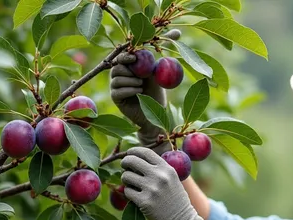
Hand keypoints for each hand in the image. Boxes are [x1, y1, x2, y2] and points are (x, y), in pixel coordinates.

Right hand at [110, 30, 180, 154]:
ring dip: (132, 80)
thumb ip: (165, 51)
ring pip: (117, 77)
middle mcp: (119, 74)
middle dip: (128, 67)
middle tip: (140, 72)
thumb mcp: (161, 70)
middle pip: (117, 64)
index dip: (127, 54)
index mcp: (128, 66)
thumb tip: (177, 32)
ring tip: (141, 86)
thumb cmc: (157, 91)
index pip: (123, 54)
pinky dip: (129, 89)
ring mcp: (115, 86)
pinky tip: (139, 92)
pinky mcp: (115, 97)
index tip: (135, 56)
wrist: (155, 114)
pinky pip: (117, 89)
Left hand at [120, 147, 215, 219]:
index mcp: (166, 168)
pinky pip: (127, 191)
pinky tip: (136, 198)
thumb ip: (158, 169)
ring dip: (126, 180)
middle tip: (125, 168)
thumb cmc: (175, 200)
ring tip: (133, 186)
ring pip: (126, 176)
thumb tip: (136, 157)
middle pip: (131, 161)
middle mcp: (159, 176)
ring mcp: (151, 189)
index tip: (129, 154)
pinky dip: (128, 194)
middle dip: (125, 163)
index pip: (145, 152)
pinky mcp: (144, 202)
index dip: (133, 151)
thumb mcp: (172, 180)